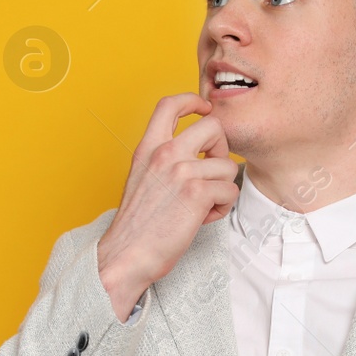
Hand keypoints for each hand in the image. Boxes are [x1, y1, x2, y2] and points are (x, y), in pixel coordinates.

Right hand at [97, 93, 238, 321]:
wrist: (126, 255)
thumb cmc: (135, 226)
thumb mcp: (141, 179)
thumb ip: (163, 161)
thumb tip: (197, 157)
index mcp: (148, 148)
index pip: (170, 104)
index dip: (193, 100)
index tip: (205, 108)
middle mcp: (164, 153)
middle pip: (213, 126)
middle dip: (222, 148)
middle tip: (213, 170)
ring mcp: (181, 171)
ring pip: (227, 167)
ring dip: (222, 189)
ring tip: (203, 206)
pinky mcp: (197, 193)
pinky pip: (230, 191)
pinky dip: (222, 207)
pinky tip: (203, 218)